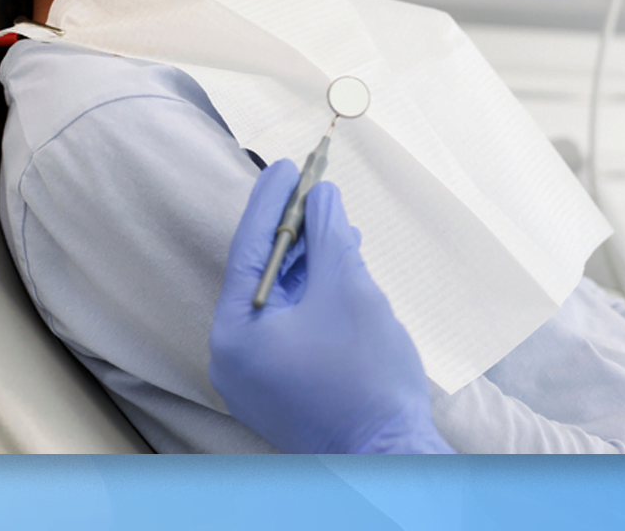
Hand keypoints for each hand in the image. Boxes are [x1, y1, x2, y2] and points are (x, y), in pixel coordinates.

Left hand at [208, 160, 450, 453]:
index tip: (287, 164)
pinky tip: (339, 270)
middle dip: (294, 232)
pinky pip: (290, 328)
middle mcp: (232, 356)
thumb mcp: (348, 289)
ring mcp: (255, 378)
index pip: (247, 249)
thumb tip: (322, 195)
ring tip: (338, 227)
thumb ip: (329, 235)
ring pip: (279, 302)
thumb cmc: (367, 378)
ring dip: (308, 263)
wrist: (392, 459)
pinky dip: (312, 297)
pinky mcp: (282, 388)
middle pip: (261, 275)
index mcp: (233, 333)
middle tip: (315, 188)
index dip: (272, 201)